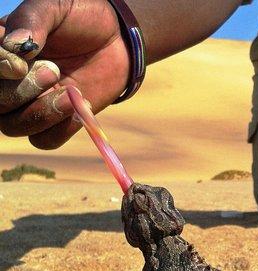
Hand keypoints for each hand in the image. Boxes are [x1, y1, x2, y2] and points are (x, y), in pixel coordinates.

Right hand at [0, 0, 129, 148]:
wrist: (116, 42)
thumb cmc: (81, 19)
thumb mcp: (55, 8)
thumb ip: (32, 22)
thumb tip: (14, 46)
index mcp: (2, 53)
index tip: (19, 65)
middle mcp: (10, 83)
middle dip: (22, 92)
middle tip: (54, 70)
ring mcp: (32, 105)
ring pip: (15, 127)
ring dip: (42, 113)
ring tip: (72, 92)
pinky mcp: (57, 123)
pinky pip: (46, 140)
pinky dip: (62, 128)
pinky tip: (82, 106)